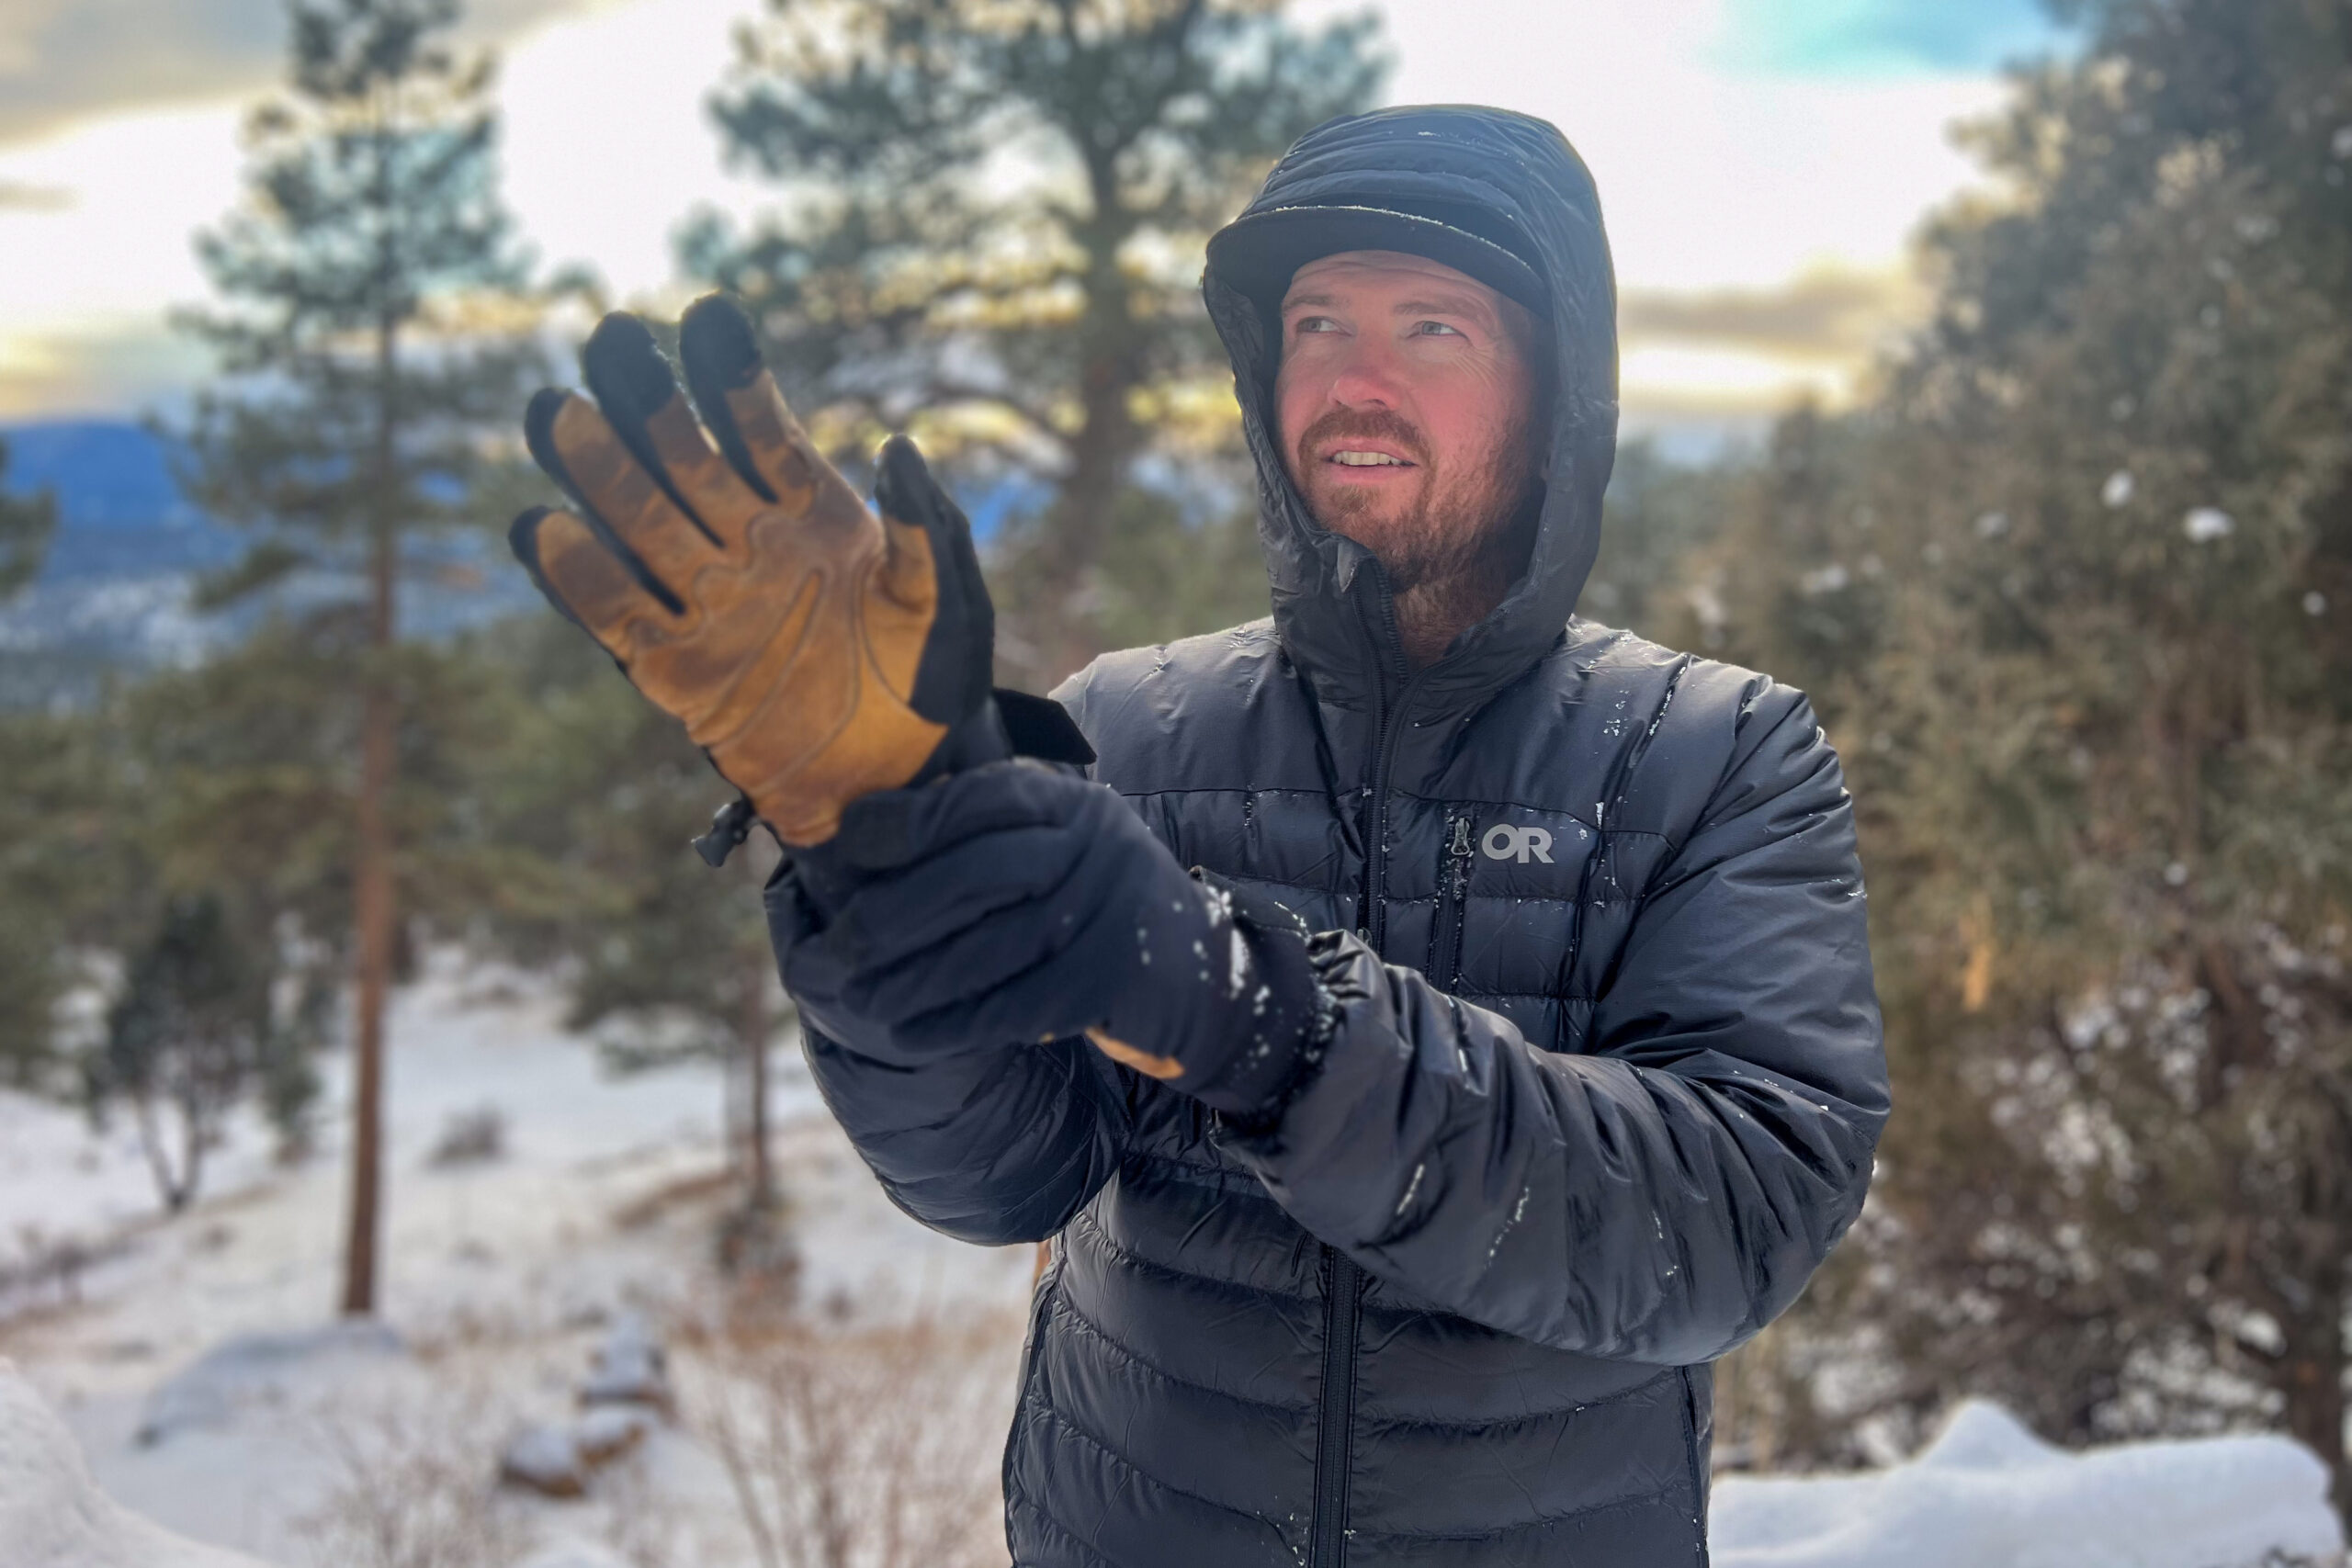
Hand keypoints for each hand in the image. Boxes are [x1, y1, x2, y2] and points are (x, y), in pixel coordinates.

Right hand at [510, 296, 996, 847]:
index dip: (732, 376)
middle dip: (647, 400)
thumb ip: (926, 528)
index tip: (708, 315)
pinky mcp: (677, 670)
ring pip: (637, 521)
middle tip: (611, 337)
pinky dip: (577, 577)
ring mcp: (707, 604)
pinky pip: (616, 616)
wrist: (904, 783)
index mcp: (813, 516)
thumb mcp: (950, 603)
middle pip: (683, 460)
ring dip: (595, 469)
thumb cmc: (932, 686)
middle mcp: (748, 547)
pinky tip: (538, 528)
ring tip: (554, 409)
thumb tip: (899, 447)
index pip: (761, 430)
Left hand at [770, 762, 1328, 1114]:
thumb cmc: (1090, 901)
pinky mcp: (1104, 982)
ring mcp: (1103, 916)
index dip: (908, 819)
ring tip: (857, 997)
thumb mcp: (1058, 842)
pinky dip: (951, 1023)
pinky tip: (907, 1033)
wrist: (1194, 971)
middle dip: (892, 914)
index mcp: (1069, 803)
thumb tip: (858, 841)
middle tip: (838, 948)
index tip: (849, 844)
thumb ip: (987, 831)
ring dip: (909, 982)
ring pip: (985, 950)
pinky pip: (1011, 1006)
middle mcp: (1093, 847)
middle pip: (975, 875)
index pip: (980, 796)